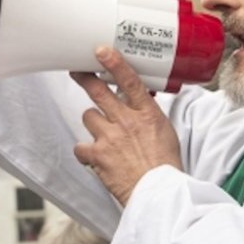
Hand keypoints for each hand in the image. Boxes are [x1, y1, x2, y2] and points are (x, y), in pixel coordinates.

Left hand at [71, 47, 182, 205]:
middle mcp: (126, 121)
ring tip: (104, 135)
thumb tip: (140, 100)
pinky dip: (85, 152)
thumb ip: (149, 114)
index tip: (102, 51)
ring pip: (88, 116)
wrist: (159, 192)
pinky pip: (80, 146)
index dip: (114, 63)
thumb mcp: (165, 131)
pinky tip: (93, 157)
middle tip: (78, 72)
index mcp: (147, 114)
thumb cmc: (165, 165)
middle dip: (85, 79)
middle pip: (98, 92)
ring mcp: (109, 137)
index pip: (129, 81)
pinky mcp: (97, 155)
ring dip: (93, 123)